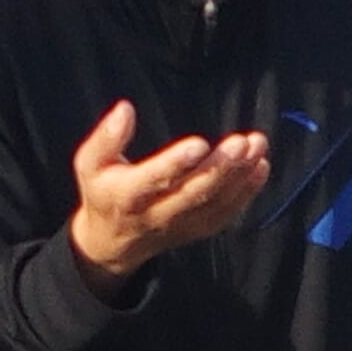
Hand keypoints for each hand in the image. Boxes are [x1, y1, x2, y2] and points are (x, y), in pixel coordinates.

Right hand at [66, 100, 268, 285]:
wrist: (113, 242)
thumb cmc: (104, 190)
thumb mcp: (90, 164)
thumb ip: (106, 137)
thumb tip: (126, 108)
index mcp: (127, 195)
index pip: (154, 180)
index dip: (176, 163)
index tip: (199, 143)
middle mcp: (156, 213)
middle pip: (192, 193)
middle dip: (219, 168)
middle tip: (242, 143)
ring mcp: (181, 225)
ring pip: (214, 203)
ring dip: (239, 175)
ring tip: (257, 146)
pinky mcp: (198, 229)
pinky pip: (225, 214)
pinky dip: (246, 192)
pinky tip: (260, 167)